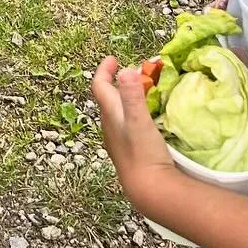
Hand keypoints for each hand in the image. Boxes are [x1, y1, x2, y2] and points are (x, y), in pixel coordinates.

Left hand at [92, 57, 176, 208]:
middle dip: (116, 81)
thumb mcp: (139, 121)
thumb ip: (132, 95)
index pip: (100, 86)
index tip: (112, 58)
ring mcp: (118, 140)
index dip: (104, 70)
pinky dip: (132, 112)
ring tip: (141, 90)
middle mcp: (109, 127)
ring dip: (125, 97)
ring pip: (117, 111)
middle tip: (132, 71)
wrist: (148, 189)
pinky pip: (126, 123)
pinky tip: (146, 117)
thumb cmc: (143, 153)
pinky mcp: (128, 150)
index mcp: (110, 115)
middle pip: (107, 98)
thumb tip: (125, 70)